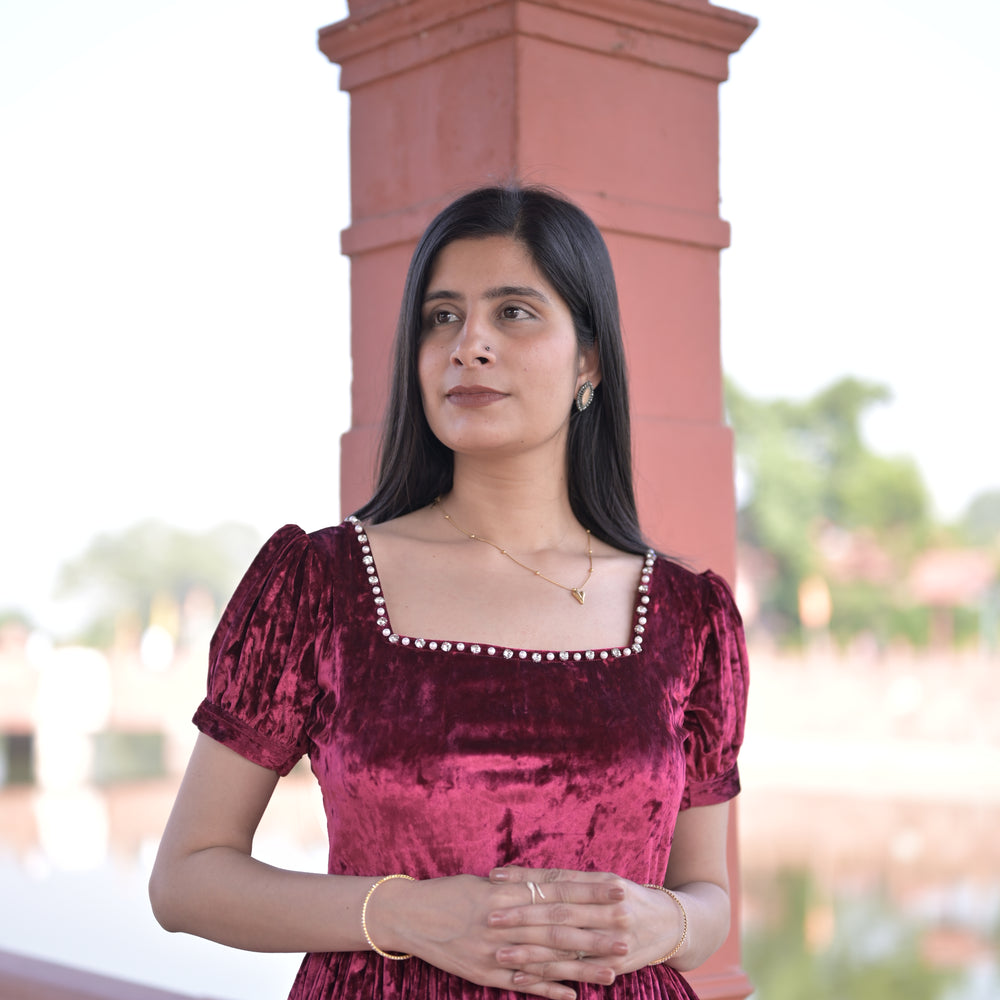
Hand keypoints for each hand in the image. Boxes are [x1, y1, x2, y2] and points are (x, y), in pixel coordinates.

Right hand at [376, 873, 629, 999]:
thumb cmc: (448, 893)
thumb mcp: (485, 884)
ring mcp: (496, 950)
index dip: (589, 892)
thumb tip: (551, 885)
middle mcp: (505, 921)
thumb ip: (518, 887)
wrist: (409, 915)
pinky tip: (574, 997)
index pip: (557, 891)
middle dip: (595, 931)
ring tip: (613, 970)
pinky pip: (523, 984)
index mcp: (507, 893)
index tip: (619, 891)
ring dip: (581, 966)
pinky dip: (549, 991)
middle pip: (558, 927)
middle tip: (628, 934)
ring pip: (547, 960)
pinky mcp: (486, 974)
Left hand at [485, 866, 683, 986]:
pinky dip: (545, 976)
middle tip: (491, 917)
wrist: (670, 925)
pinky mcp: (611, 966)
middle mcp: (608, 910)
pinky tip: (520, 977)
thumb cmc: (627, 897)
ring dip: (528, 951)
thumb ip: (568, 881)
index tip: (494, 878)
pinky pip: (572, 972)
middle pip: (557, 913)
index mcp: (603, 884)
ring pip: (563, 946)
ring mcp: (611, 940)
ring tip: (499, 952)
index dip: (525, 879)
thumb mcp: (603, 881)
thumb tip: (524, 877)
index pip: (556, 881)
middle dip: (522, 916)